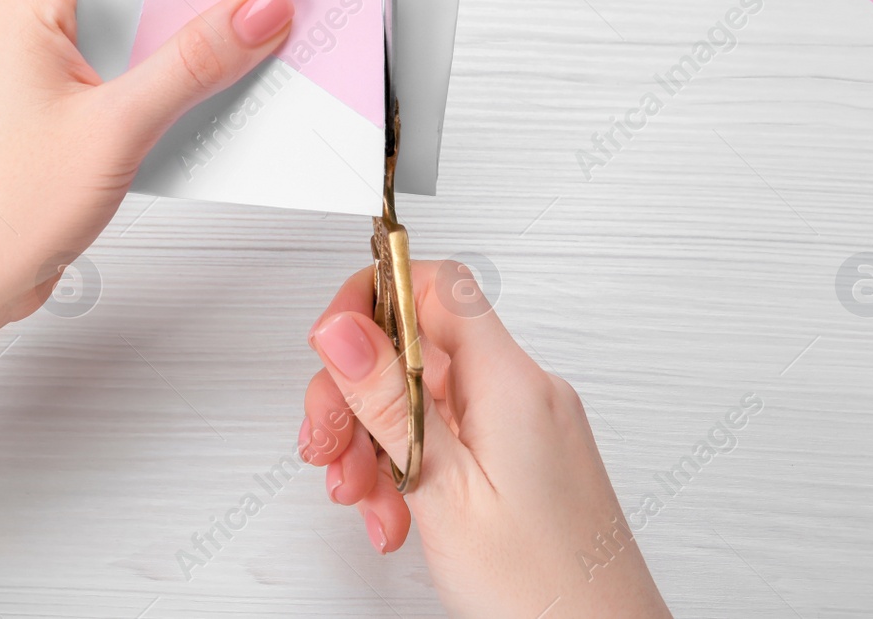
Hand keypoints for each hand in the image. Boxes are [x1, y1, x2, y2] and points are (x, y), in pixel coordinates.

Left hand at [0, 0, 294, 328]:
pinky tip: (213, 105)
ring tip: (252, 60)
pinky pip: (134, 78)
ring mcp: (50, 65)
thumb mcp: (116, 127)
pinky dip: (173, 90)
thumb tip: (257, 10)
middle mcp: (35, 20)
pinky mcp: (67, 106)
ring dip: (191, 53)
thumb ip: (193, 63)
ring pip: (143, 37)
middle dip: (204, 3)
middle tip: (271, 13)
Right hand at [300, 261, 671, 617]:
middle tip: (330, 445)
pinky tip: (396, 512)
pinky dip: (406, 466)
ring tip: (363, 497)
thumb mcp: (442, 490)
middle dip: (356, 393)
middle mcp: (524, 392)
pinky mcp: (521, 459)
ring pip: (421, 397)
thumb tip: (344, 327)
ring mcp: (524, 426)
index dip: (372, 299)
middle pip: (416, 346)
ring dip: (373, 441)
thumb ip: (389, 400)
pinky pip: (446, 435)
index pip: (435, 284)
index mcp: (511, 383)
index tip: (331, 347)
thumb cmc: (543, 591)